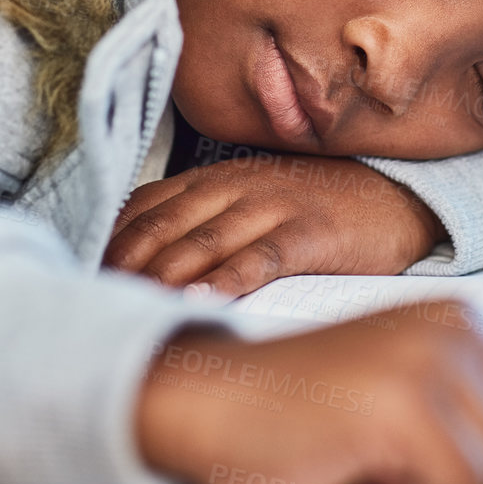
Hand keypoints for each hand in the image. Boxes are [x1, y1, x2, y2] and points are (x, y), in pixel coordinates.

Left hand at [104, 155, 446, 297]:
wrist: (397, 196)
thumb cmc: (319, 208)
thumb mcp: (255, 201)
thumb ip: (205, 221)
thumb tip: (147, 265)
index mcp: (218, 178)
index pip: (146, 204)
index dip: (111, 242)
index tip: (85, 279)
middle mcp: (238, 185)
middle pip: (165, 224)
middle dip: (125, 264)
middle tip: (94, 303)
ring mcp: (275, 206)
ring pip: (203, 240)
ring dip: (162, 275)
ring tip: (131, 306)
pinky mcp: (312, 232)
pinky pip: (261, 256)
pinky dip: (226, 279)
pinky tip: (201, 301)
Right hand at [135, 301, 482, 483]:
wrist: (208, 400)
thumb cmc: (300, 413)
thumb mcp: (410, 395)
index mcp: (467, 320)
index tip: (466, 467)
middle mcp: (458, 330)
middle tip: (395, 464)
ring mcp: (433, 363)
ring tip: (375, 462)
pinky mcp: (405, 406)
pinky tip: (359, 467)